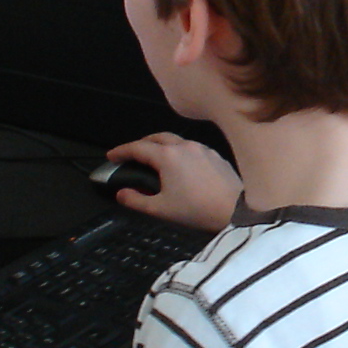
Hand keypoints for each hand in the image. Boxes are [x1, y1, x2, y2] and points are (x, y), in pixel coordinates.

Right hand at [104, 134, 240, 231]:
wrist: (235, 210)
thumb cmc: (201, 209)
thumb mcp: (160, 209)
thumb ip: (136, 200)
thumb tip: (123, 194)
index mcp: (168, 157)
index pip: (137, 148)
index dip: (121, 151)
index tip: (112, 156)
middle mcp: (185, 147)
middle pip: (156, 137)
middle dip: (140, 144)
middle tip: (130, 154)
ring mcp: (202, 149)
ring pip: (175, 140)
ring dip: (161, 145)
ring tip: (154, 159)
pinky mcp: (214, 155)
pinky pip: (191, 147)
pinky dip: (179, 151)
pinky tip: (179, 165)